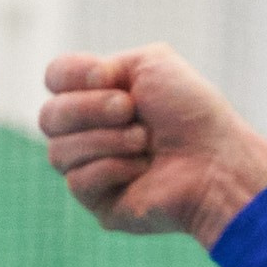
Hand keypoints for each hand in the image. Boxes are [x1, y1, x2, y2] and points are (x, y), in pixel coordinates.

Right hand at [39, 43, 266, 247]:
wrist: (217, 160)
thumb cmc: (192, 112)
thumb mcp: (153, 64)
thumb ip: (106, 63)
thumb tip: (80, 90)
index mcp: (100, 97)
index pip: (54, 79)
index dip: (72, 75)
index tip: (110, 77)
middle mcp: (91, 132)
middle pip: (48, 117)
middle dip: (90, 108)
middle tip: (130, 110)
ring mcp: (92, 169)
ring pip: (58, 151)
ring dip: (107, 140)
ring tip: (145, 142)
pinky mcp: (99, 203)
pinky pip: (78, 181)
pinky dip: (113, 168)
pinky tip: (142, 170)